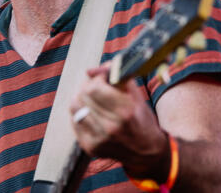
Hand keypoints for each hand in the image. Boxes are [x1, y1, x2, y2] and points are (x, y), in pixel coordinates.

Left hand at [70, 65, 169, 180]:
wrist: (145, 150)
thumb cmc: (141, 118)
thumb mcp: (135, 94)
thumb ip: (116, 76)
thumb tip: (93, 69)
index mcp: (125, 112)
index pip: (95, 88)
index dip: (97, 78)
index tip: (103, 77)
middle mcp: (111, 127)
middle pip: (83, 96)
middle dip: (88, 86)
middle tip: (95, 85)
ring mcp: (99, 139)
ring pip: (75, 108)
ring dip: (82, 98)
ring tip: (91, 98)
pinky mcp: (90, 147)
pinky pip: (75, 122)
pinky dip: (80, 113)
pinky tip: (91, 112)